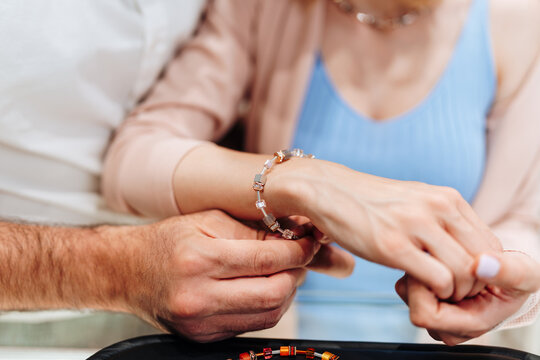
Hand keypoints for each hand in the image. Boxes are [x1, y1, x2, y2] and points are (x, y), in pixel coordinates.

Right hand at [121, 210, 352, 341]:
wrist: (127, 271)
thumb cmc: (167, 240)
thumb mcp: (208, 221)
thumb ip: (252, 229)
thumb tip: (293, 236)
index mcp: (200, 260)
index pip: (266, 259)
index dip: (297, 251)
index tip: (310, 242)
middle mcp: (199, 297)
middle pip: (274, 293)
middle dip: (297, 274)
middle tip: (301, 257)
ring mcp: (201, 323)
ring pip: (268, 315)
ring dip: (287, 292)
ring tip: (285, 271)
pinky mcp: (203, 337)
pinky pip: (252, 326)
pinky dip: (267, 307)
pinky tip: (266, 288)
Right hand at [270, 158, 501, 300]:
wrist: (330, 190)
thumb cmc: (372, 202)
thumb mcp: (417, 202)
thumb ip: (445, 221)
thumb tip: (469, 254)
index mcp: (447, 198)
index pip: (491, 245)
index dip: (483, 272)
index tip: (463, 282)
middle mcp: (437, 207)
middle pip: (483, 261)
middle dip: (472, 286)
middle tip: (451, 294)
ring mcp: (415, 225)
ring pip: (464, 273)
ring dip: (454, 293)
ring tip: (433, 292)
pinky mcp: (392, 245)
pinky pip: (438, 280)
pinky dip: (435, 293)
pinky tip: (415, 287)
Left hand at [395, 252, 539, 344]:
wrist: (508, 277)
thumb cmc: (514, 279)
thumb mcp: (523, 273)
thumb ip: (508, 271)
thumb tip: (482, 264)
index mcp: (470, 324)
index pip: (425, 314)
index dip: (428, 286)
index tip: (442, 264)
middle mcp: (448, 326)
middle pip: (412, 301)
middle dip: (423, 275)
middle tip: (442, 258)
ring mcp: (436, 314)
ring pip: (407, 291)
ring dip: (421, 270)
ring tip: (444, 259)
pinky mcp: (427, 300)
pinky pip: (408, 283)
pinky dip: (420, 269)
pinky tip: (439, 261)